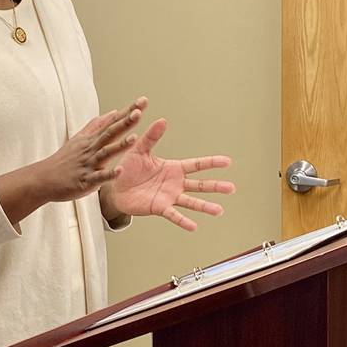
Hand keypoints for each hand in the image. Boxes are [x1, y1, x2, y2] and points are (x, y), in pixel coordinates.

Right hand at [39, 98, 147, 201]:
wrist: (44, 178)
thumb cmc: (64, 159)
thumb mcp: (79, 139)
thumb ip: (96, 125)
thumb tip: (113, 112)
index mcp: (92, 139)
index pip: (112, 122)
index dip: (127, 112)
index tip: (142, 101)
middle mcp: (91, 148)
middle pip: (110, 133)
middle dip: (125, 123)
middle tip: (139, 111)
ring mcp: (88, 164)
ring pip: (106, 153)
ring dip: (120, 146)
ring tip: (135, 138)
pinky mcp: (85, 180)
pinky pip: (98, 177)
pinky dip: (109, 174)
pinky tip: (121, 171)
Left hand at [105, 118, 234, 230]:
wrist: (114, 187)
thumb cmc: (128, 167)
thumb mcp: (139, 150)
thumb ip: (151, 137)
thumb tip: (162, 120)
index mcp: (173, 168)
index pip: (196, 165)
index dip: (211, 163)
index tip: (228, 161)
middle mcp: (175, 184)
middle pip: (199, 185)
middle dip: (215, 186)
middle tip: (232, 188)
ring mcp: (169, 197)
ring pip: (191, 202)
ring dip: (205, 206)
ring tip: (219, 210)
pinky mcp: (159, 208)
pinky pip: (173, 215)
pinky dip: (183, 221)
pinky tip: (194, 226)